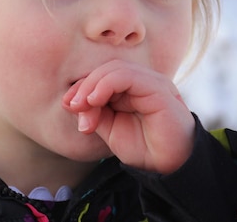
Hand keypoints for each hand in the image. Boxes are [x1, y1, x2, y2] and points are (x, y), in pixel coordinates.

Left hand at [62, 59, 194, 173]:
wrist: (168, 167)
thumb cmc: (143, 148)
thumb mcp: (109, 129)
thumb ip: (93, 113)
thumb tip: (71, 102)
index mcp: (132, 88)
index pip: (102, 76)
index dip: (82, 86)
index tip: (67, 104)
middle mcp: (142, 81)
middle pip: (106, 69)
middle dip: (84, 86)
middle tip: (72, 106)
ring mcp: (152, 82)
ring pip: (115, 69)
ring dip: (92, 85)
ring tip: (82, 105)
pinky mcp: (159, 88)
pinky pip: (128, 76)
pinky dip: (106, 84)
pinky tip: (95, 100)